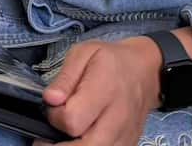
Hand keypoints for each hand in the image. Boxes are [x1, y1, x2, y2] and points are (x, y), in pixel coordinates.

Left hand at [32, 38, 162, 145]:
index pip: (72, 119)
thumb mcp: (83, 53)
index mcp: (104, 89)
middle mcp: (117, 117)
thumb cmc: (109, 60)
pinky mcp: (128, 144)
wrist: (143, 71)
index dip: (55, 117)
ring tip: (63, 138)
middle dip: (61, 144)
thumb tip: (50, 100)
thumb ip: (65, 78)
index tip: (53, 106)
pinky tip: (80, 138)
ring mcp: (125, 134)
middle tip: (48, 135)